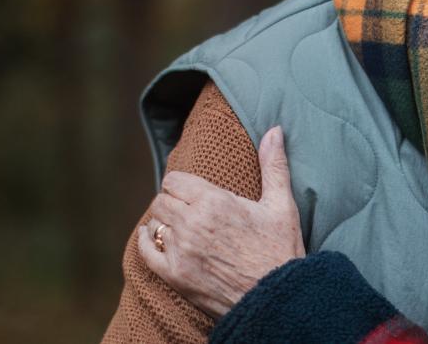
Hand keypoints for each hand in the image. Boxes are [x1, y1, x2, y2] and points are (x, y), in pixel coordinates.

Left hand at [139, 126, 305, 318]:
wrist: (278, 297)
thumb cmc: (281, 249)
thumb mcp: (281, 204)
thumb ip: (274, 164)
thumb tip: (274, 130)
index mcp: (214, 201)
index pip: (175, 180)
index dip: (183, 184)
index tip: (193, 190)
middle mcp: (192, 224)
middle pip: (162, 200)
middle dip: (174, 201)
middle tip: (189, 208)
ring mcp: (180, 251)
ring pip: (154, 224)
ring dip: (165, 222)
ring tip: (181, 226)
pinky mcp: (175, 275)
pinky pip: (145, 252)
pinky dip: (146, 242)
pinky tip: (153, 238)